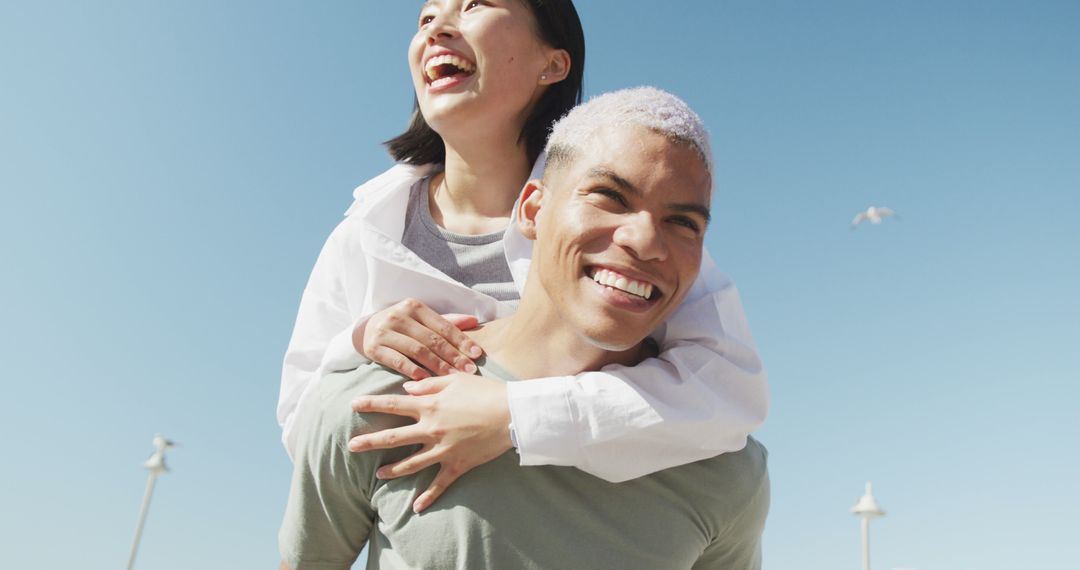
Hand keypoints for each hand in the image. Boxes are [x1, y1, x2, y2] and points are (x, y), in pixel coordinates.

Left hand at [348, 373, 512, 512]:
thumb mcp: (455, 380)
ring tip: (377, 474)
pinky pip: (439, 484)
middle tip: (351, 446)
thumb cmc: (485, 392)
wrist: (512, 414)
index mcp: (429, 406)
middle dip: (369, 442)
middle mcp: (431, 429)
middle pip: (393, 437)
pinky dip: (428, 497)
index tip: (353, 405)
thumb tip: (407, 389)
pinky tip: (417, 508)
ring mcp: (443, 450)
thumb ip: (428, 385)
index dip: (371, 404)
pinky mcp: (457, 464)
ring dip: (392, 470)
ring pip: (410, 464)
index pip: (393, 404)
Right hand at [353, 298, 483, 379]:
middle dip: (453, 356)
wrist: (366, 330)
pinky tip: (426, 379)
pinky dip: (412, 370)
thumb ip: (446, 321)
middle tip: (469, 369)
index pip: (443, 325)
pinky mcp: (374, 347)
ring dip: (437, 365)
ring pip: (417, 350)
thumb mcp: (421, 319)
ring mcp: (385, 331)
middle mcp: (399, 316)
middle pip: (431, 339)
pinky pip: (397, 361)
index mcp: (414, 306)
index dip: (461, 340)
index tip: (477, 354)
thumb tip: (474, 321)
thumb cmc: (402, 325)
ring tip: (452, 376)